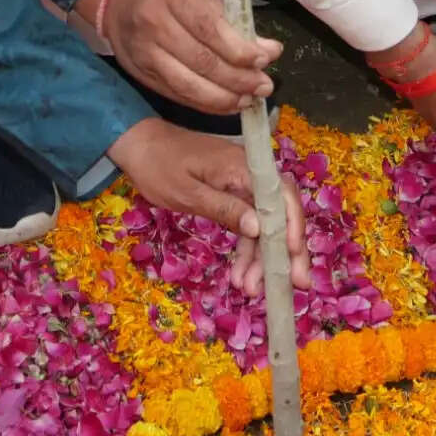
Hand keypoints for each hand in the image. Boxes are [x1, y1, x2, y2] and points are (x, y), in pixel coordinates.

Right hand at [100, 0, 280, 115]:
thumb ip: (231, 19)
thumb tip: (269, 50)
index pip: (209, 28)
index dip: (239, 49)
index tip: (263, 59)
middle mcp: (155, 25)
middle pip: (201, 61)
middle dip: (238, 78)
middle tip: (264, 86)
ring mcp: (145, 54)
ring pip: (189, 85)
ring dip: (224, 98)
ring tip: (249, 100)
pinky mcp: (142, 75)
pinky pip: (178, 95)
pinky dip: (206, 104)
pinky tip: (227, 104)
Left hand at [108, 119, 313, 295]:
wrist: (141, 145)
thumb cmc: (159, 166)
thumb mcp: (187, 192)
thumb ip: (224, 208)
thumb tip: (259, 228)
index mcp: (243, 167)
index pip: (282, 196)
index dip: (293, 227)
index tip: (294, 257)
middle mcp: (251, 174)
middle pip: (281, 213)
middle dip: (287, 251)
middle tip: (294, 284)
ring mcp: (244, 185)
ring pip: (265, 225)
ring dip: (262, 258)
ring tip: (252, 289)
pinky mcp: (234, 194)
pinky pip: (249, 224)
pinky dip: (247, 249)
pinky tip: (242, 274)